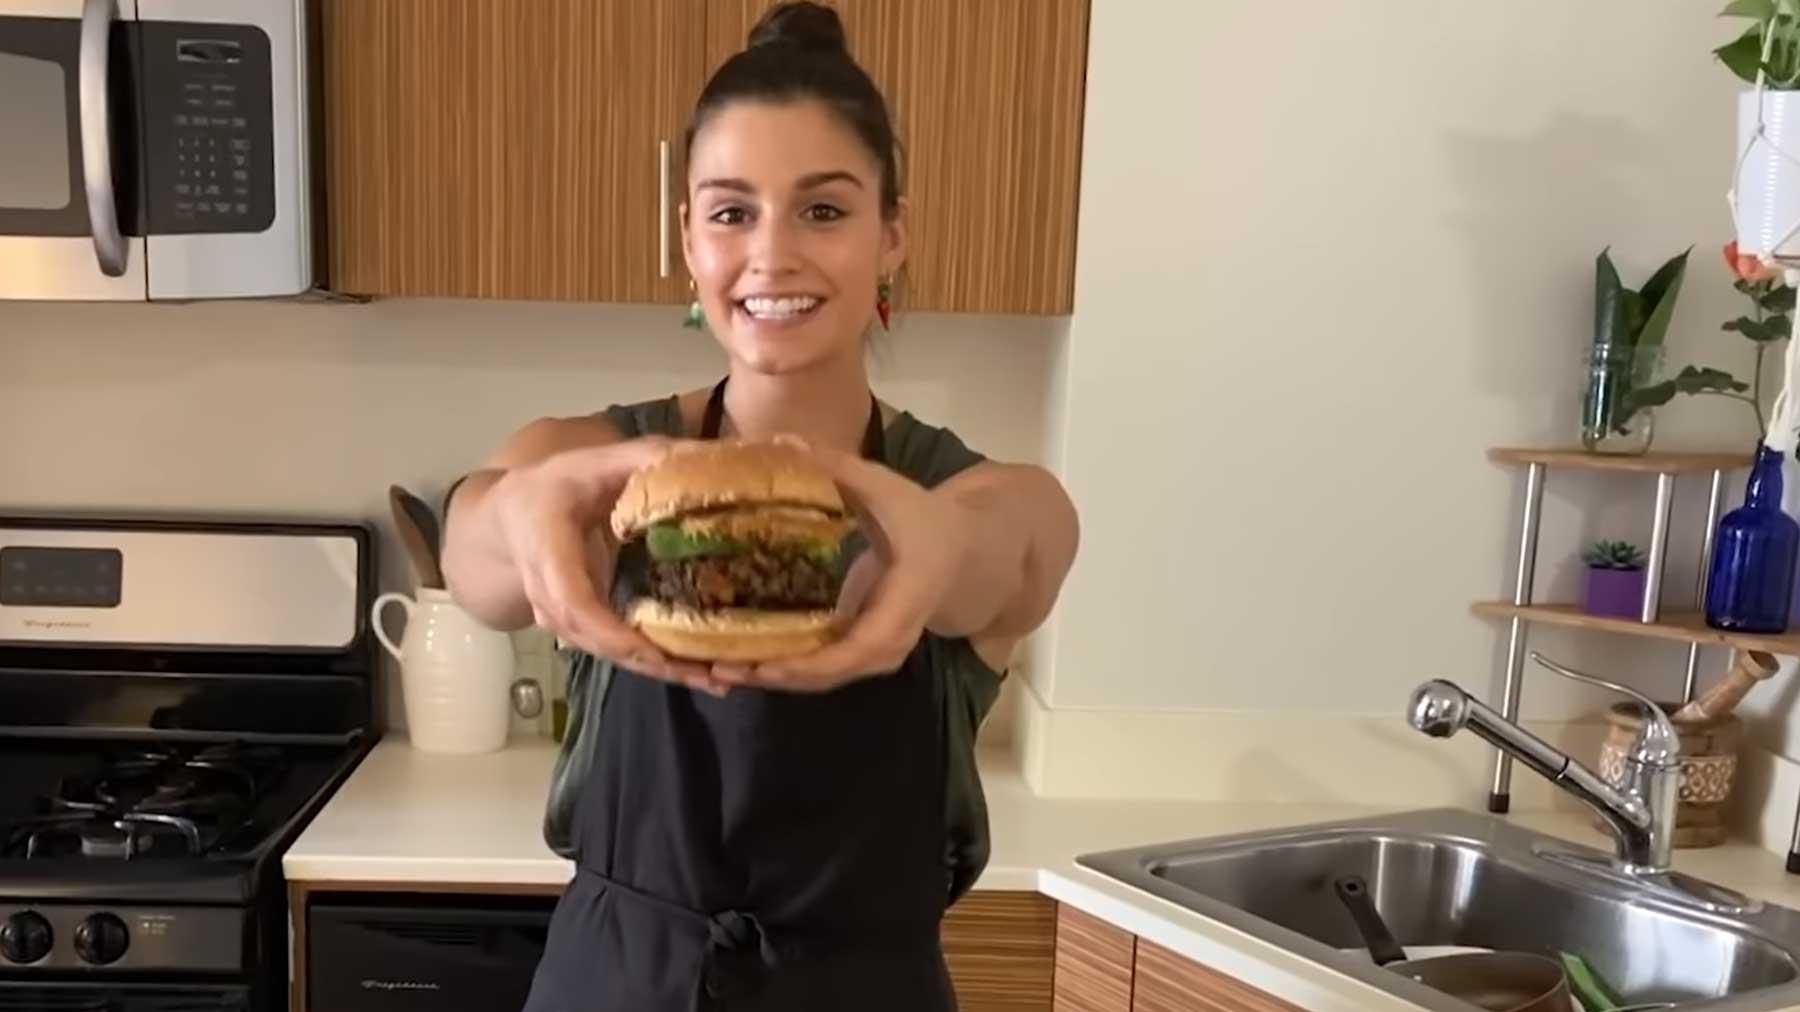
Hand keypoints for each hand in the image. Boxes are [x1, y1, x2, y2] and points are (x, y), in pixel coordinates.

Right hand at [489, 437, 726, 694]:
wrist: (512, 514)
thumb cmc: (558, 484)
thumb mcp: (597, 460)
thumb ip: (647, 457)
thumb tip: (705, 457)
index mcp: (547, 547)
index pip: (570, 600)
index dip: (608, 631)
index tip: (651, 650)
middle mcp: (547, 592)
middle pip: (592, 638)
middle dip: (647, 660)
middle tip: (707, 673)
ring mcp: (558, 616)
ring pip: (603, 651)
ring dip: (656, 670)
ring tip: (715, 678)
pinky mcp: (576, 628)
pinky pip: (610, 649)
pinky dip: (652, 663)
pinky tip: (698, 670)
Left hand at [713, 443, 970, 691]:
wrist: (958, 551)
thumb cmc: (921, 518)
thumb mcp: (886, 489)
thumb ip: (838, 468)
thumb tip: (782, 442)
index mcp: (905, 601)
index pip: (861, 647)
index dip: (813, 664)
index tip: (766, 665)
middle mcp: (893, 640)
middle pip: (833, 674)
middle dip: (778, 676)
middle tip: (721, 669)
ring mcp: (879, 652)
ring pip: (825, 679)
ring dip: (775, 678)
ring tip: (721, 670)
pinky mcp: (863, 652)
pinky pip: (824, 669)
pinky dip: (786, 669)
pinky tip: (744, 660)